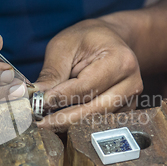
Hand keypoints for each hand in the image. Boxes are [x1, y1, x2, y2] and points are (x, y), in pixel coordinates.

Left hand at [34, 18, 142, 132]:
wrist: (110, 39)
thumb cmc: (86, 39)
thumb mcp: (64, 47)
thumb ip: (52, 73)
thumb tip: (35, 96)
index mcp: (120, 61)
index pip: (87, 87)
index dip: (62, 97)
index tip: (40, 103)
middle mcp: (131, 83)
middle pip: (95, 110)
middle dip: (64, 119)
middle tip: (40, 123)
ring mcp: (131, 100)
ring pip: (97, 120)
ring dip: (70, 125)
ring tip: (47, 124)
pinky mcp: (125, 112)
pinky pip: (100, 124)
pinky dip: (79, 126)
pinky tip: (61, 124)